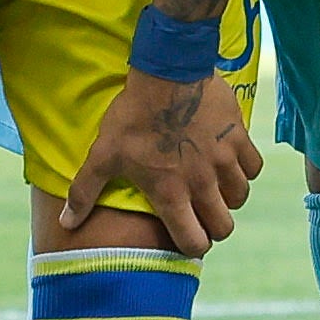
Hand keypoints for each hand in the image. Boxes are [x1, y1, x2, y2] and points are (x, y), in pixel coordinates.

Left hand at [58, 66, 260, 247]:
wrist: (169, 73)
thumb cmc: (133, 116)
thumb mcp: (103, 154)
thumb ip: (84, 192)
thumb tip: (65, 223)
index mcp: (170, 193)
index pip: (194, 241)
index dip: (191, 246)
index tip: (186, 237)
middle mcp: (202, 184)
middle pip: (224, 227)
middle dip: (213, 227)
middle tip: (201, 214)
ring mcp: (225, 161)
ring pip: (240, 197)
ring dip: (228, 197)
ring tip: (214, 186)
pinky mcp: (240, 139)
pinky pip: (254, 167)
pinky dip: (245, 169)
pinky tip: (230, 162)